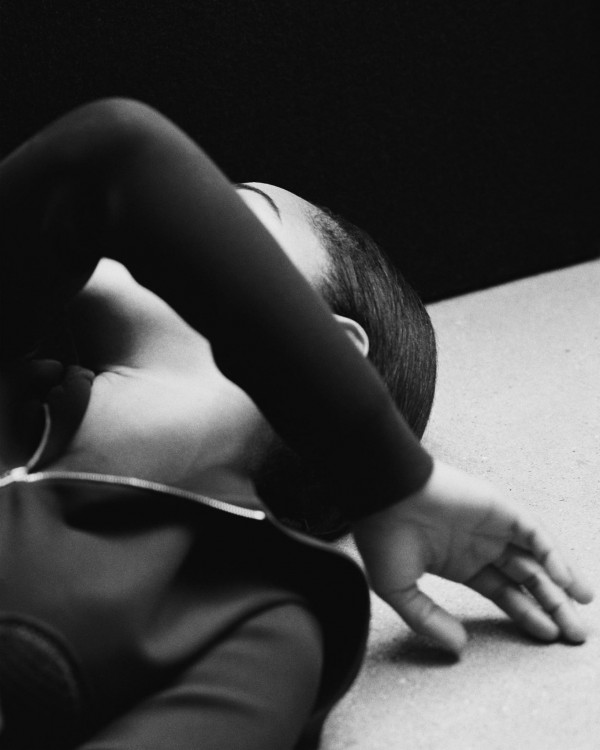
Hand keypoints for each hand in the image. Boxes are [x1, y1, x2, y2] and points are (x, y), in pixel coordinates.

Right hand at [352, 460, 593, 654]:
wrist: (381, 493)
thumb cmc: (382, 534)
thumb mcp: (398, 589)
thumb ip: (427, 619)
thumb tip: (459, 646)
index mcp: (459, 562)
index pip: (503, 592)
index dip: (527, 613)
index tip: (548, 636)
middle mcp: (480, 544)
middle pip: (526, 578)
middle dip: (552, 604)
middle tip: (576, 631)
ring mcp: (490, 525)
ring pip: (535, 556)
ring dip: (561, 580)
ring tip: (582, 605)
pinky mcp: (498, 507)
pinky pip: (532, 532)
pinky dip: (550, 553)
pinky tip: (564, 578)